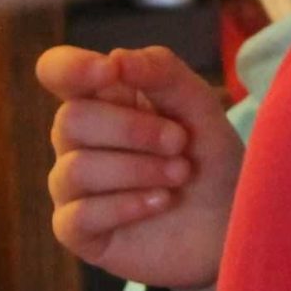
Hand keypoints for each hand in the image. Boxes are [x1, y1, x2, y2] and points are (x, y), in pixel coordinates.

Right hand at [38, 45, 240, 290]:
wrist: (232, 219)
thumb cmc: (209, 156)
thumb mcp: (199, 106)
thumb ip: (162, 73)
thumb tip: (114, 58)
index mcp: (103, 99)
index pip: (58, 72)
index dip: (71, 67)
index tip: (110, 72)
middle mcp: (80, 140)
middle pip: (71, 119)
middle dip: (132, 128)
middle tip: (180, 142)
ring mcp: (75, 188)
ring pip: (75, 168)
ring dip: (138, 169)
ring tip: (180, 174)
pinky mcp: (79, 232)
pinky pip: (78, 216)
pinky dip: (126, 205)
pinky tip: (161, 201)